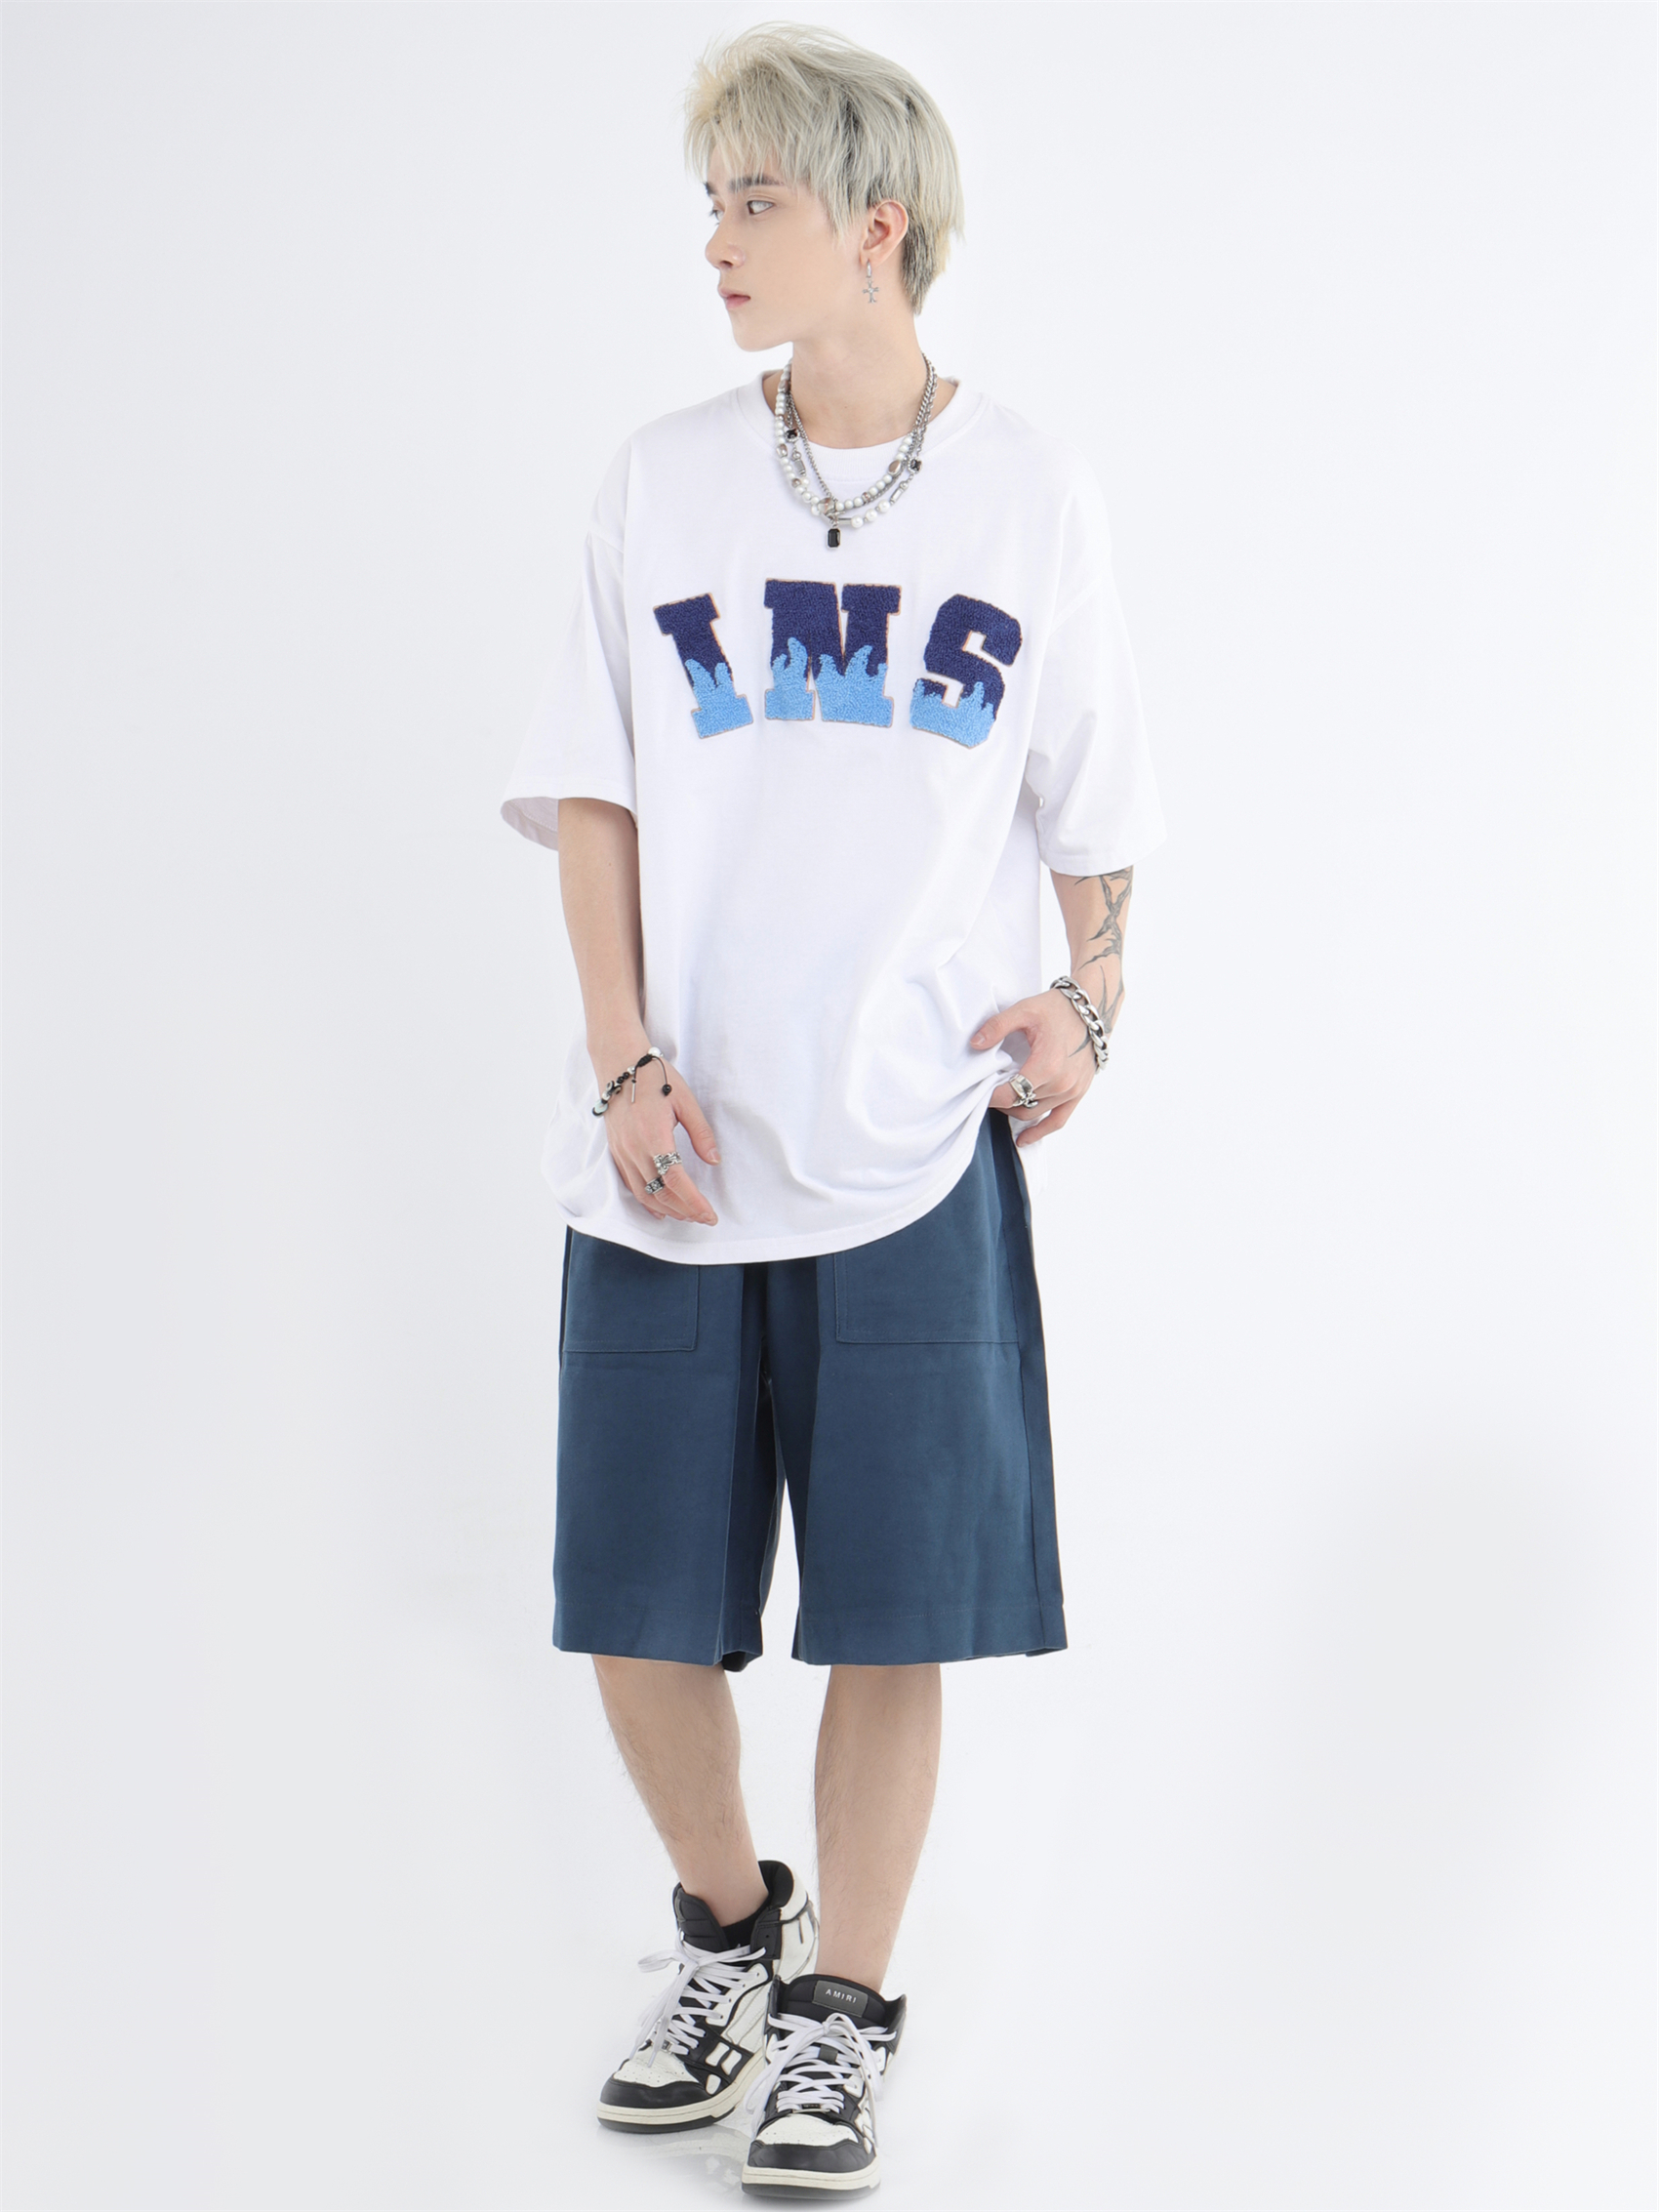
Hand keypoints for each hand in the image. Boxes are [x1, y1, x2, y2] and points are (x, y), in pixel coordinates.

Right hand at [600, 1056, 720, 1223]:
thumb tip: (714, 1160)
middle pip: (661, 1193)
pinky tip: (660, 1210)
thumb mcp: (685, 1101)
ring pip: (644, 1194)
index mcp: (654, 1137)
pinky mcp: (616, 1152)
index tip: (710, 1214)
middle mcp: (634, 1149)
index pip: (676, 1181)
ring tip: (688, 1215)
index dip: (694, 1202)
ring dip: (668, 1209)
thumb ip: (701, 1133)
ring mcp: (622, 1152)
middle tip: (705, 1218)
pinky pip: (630, 1185)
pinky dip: (646, 1202)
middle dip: (685, 1210)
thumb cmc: (654, 1077)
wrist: (619, 1063)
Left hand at [969, 987, 1106, 1146]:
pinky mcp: (1078, 1093)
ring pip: (1033, 1114)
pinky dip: (1040, 1132)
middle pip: (1019, 1105)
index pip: (1009, 1093)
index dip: (989, 1095)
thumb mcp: (1024, 1010)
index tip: (978, 1089)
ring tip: (1001, 1102)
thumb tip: (975, 1044)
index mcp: (1047, 1064)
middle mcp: (1061, 1083)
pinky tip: (1024, 1139)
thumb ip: (997, 1027)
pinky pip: (1058, 1121)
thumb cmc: (1058, 1009)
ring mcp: (1072, 1090)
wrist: (1091, 1011)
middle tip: (986, 1092)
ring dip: (1014, 1111)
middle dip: (1000, 1101)